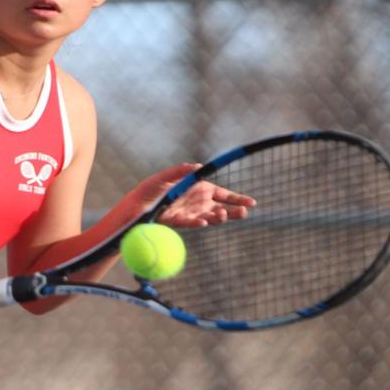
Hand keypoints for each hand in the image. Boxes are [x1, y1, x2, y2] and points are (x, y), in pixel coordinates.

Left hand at [127, 163, 256, 228]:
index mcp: (201, 189)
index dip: (238, 199)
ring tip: (221, 215)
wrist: (137, 205)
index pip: (225, 195)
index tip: (252, 203)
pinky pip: (193, 223)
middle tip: (244, 212)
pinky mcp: (181, 223)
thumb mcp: (166, 176)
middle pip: (223, 209)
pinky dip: (198, 222)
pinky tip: (203, 221)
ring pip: (211, 218)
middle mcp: (200, 203)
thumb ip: (181, 171)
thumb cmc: (152, 188)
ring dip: (218, 217)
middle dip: (235, 212)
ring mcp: (192, 214)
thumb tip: (197, 167)